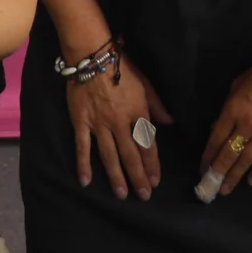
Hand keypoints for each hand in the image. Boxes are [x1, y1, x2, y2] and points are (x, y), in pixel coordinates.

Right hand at [65, 52, 171, 199]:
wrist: (92, 57)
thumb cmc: (121, 68)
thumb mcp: (145, 83)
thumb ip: (156, 105)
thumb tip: (170, 123)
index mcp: (137, 112)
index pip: (147, 143)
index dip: (152, 164)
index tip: (155, 180)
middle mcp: (120, 122)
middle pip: (131, 154)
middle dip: (138, 176)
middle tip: (144, 196)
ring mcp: (99, 124)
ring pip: (109, 155)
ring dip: (116, 176)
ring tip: (122, 194)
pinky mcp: (81, 123)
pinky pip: (82, 147)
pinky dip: (83, 164)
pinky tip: (86, 181)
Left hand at [199, 40, 251, 196]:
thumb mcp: (237, 86)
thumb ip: (226, 109)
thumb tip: (217, 129)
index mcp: (233, 109)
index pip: (216, 139)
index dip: (208, 156)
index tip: (202, 168)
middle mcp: (247, 124)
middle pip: (229, 153)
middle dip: (218, 172)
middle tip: (210, 187)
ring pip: (247, 160)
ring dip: (235, 176)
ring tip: (226, 189)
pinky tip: (251, 181)